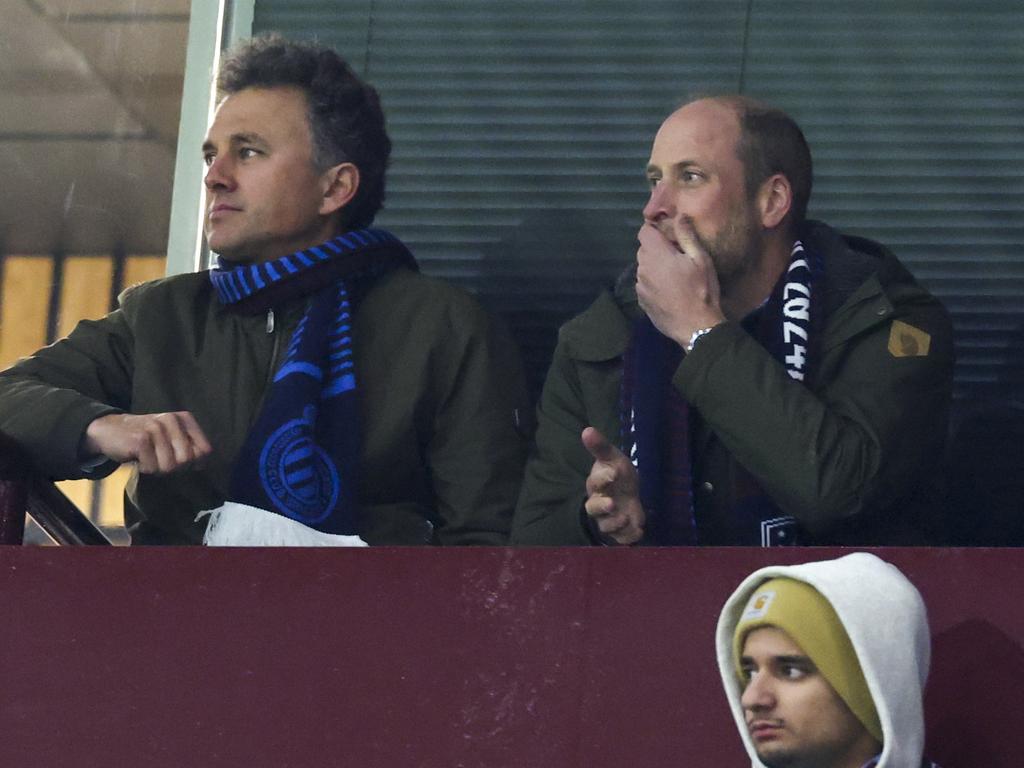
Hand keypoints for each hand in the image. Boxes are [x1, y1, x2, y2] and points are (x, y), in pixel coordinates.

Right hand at [82, 412, 212, 474]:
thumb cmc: (146, 438)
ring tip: (148, 456)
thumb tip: (202, 464)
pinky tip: (137, 457)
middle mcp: (172, 420)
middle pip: (187, 460)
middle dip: (174, 467)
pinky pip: (151, 467)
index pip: (205, 450)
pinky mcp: (140, 439)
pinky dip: (144, 468)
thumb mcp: (171, 438)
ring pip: (169, 466)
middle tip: (159, 458)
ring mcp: (156, 428)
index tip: (177, 459)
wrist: (109, 429)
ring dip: (157, 468)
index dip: (193, 462)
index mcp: (185, 419)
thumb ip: (190, 448)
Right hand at [582, 426, 643, 543]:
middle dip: (602, 507)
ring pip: (607, 526)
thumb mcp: (613, 458)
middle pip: (593, 508)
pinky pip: (621, 538)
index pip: (595, 482)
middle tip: (612, 503)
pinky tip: (638, 531)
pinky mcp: (619, 531)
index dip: (602, 479)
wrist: (626, 493)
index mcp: (597, 484)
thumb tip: (587, 430)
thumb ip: (601, 447)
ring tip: (627, 517)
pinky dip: (629, 537)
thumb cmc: (617, 474)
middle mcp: (599, 503)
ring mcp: (608, 519)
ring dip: (617, 523)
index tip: (613, 473)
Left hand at [635, 221, 724, 345]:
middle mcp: (642, 268)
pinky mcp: (641, 301)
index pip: (644, 231)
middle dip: (657, 249)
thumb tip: (679, 215)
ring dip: (654, 267)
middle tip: (677, 257)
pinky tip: (669, 291)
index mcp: (656, 254)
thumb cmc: (701, 290)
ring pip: (644, 268)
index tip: (669, 237)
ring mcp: (640, 286)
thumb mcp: (700, 259)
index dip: (655, 230)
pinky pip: (644, 284)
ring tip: (674, 276)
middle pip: (644, 249)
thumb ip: (686, 235)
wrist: (696, 327)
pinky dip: (653, 283)